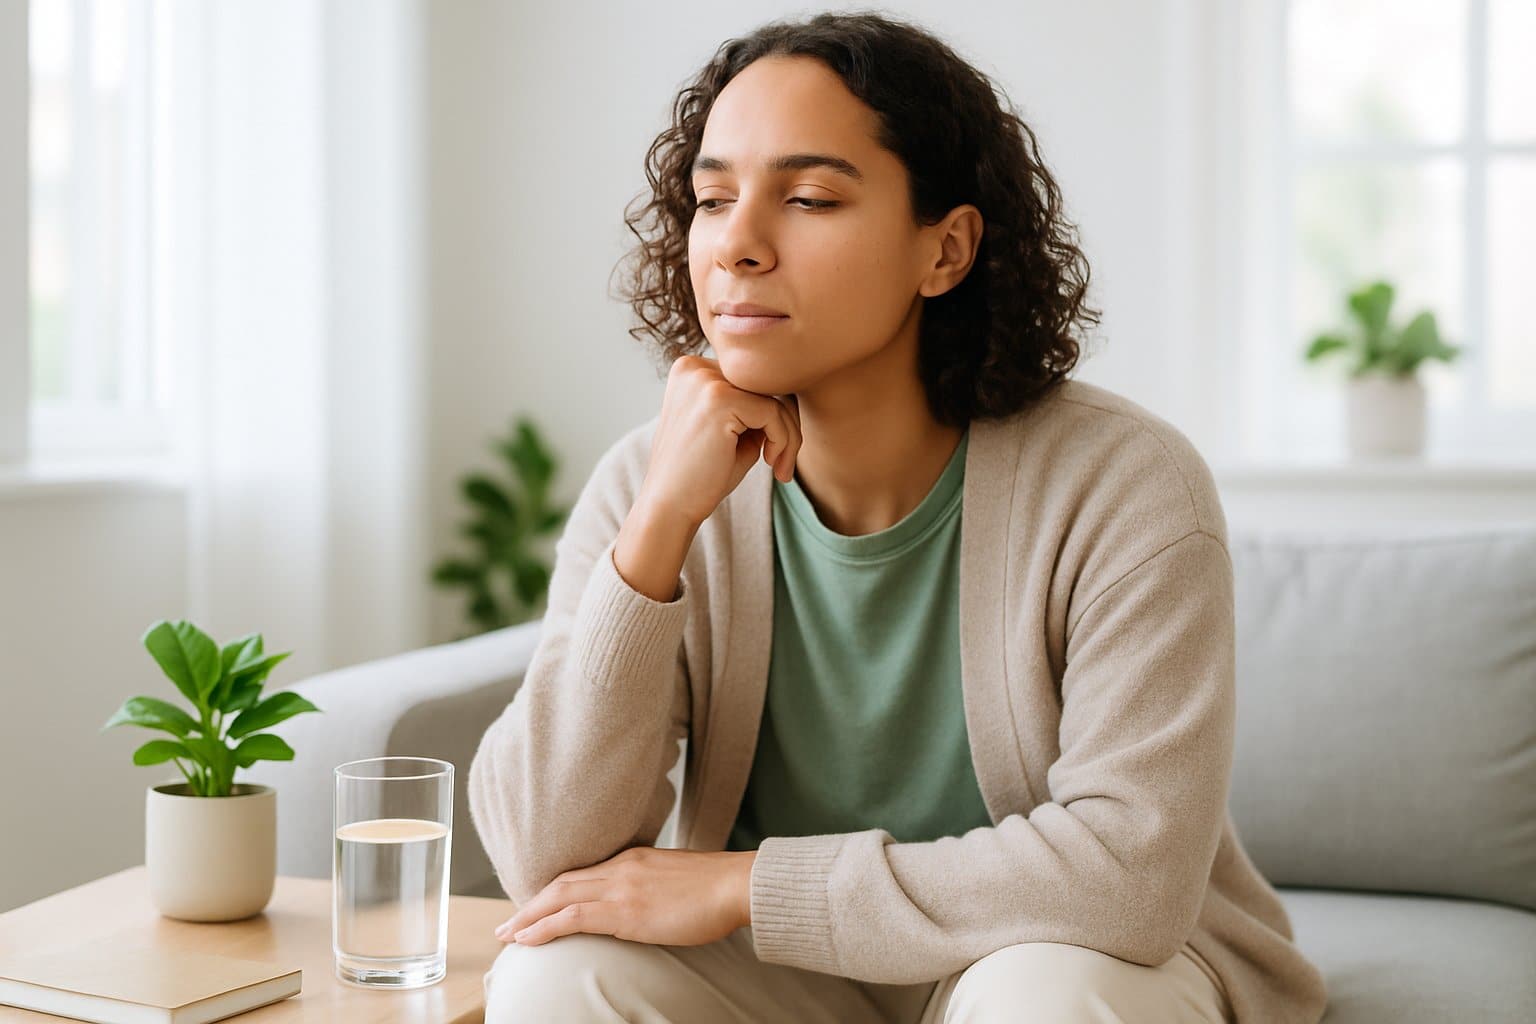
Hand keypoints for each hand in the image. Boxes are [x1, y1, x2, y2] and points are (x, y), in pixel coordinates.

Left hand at [493, 846, 757, 947]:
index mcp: (633, 858)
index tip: (536, 907)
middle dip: (531, 903)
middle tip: (509, 924)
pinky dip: (544, 926)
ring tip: (508, 935)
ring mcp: (621, 886)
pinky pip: (572, 916)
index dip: (554, 891)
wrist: (736, 885)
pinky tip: (528, 939)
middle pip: (562, 882)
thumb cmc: (717, 889)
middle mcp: (621, 866)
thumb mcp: (677, 881)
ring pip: (559, 897)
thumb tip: (646, 907)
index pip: (582, 873)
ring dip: (528, 916)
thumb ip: (654, 888)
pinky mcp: (625, 909)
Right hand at [637, 355, 801, 530]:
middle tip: (783, 462)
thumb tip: (793, 394)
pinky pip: (773, 412)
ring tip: (779, 468)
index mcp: (691, 371)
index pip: (751, 381)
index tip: (775, 451)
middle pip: (764, 384)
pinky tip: (771, 463)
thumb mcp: (731, 431)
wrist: (669, 507)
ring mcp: (704, 381)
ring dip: (789, 436)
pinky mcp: (718, 399)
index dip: (772, 415)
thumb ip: (755, 407)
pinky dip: (783, 441)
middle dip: (786, 424)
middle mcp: (694, 368)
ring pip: (774, 397)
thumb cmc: (701, 474)